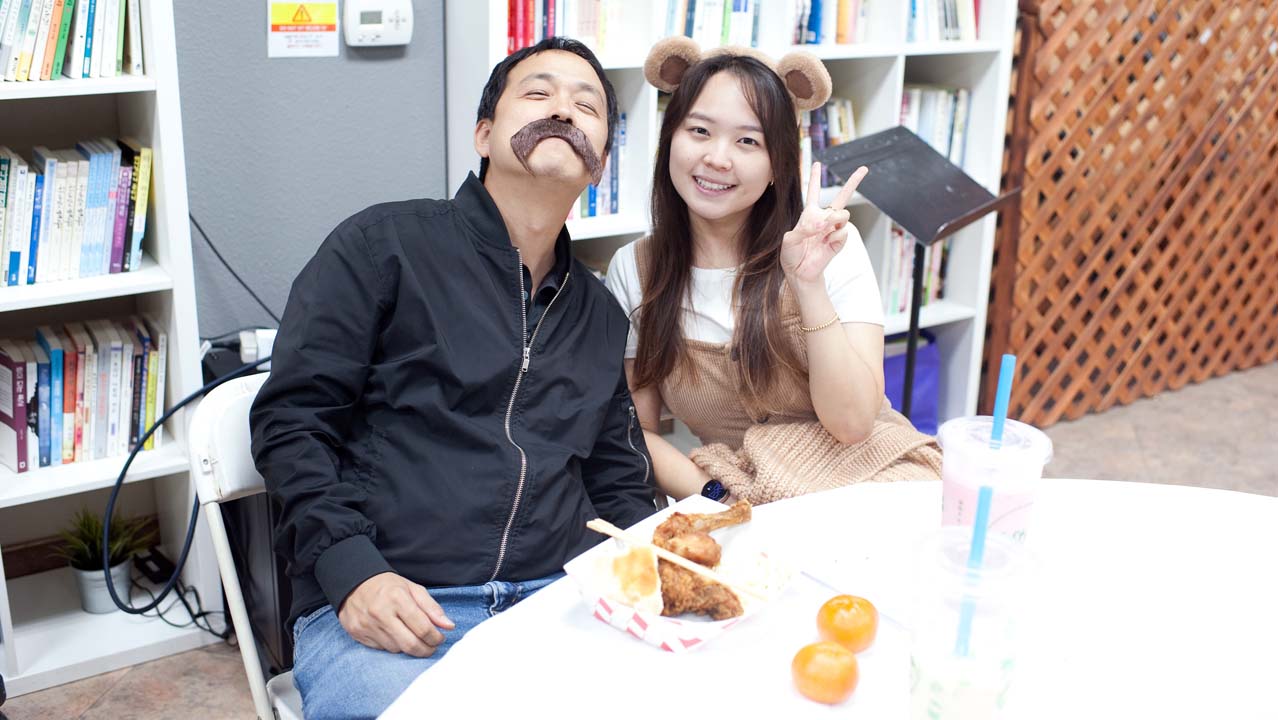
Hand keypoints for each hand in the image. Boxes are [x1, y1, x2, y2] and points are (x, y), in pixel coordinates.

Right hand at [338, 572, 455, 656]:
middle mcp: (381, 613)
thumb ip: (432, 608)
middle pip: (411, 644)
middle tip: (431, 647)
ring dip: (408, 647)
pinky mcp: (357, 633)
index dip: (436, 637)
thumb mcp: (413, 589)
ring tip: (412, 637)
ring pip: (396, 649)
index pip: (423, 628)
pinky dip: (392, 645)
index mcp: (397, 598)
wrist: (354, 583)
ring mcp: (367, 625)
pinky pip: (381, 649)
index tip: (440, 638)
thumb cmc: (388, 586)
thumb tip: (449, 626)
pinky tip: (394, 635)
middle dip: (426, 650)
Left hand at [780, 162, 868, 284]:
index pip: (813, 192)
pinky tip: (827, 241)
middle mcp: (824, 219)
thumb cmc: (791, 255)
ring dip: (834, 218)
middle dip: (853, 182)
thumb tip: (822, 222)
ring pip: (843, 213)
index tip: (817, 163)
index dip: (814, 178)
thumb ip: (803, 228)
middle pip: (842, 197)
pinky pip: (843, 230)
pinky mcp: (839, 240)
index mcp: (809, 214)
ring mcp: (833, 229)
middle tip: (864, 169)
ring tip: (824, 229)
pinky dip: (835, 235)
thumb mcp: (789, 240)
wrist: (800, 272)